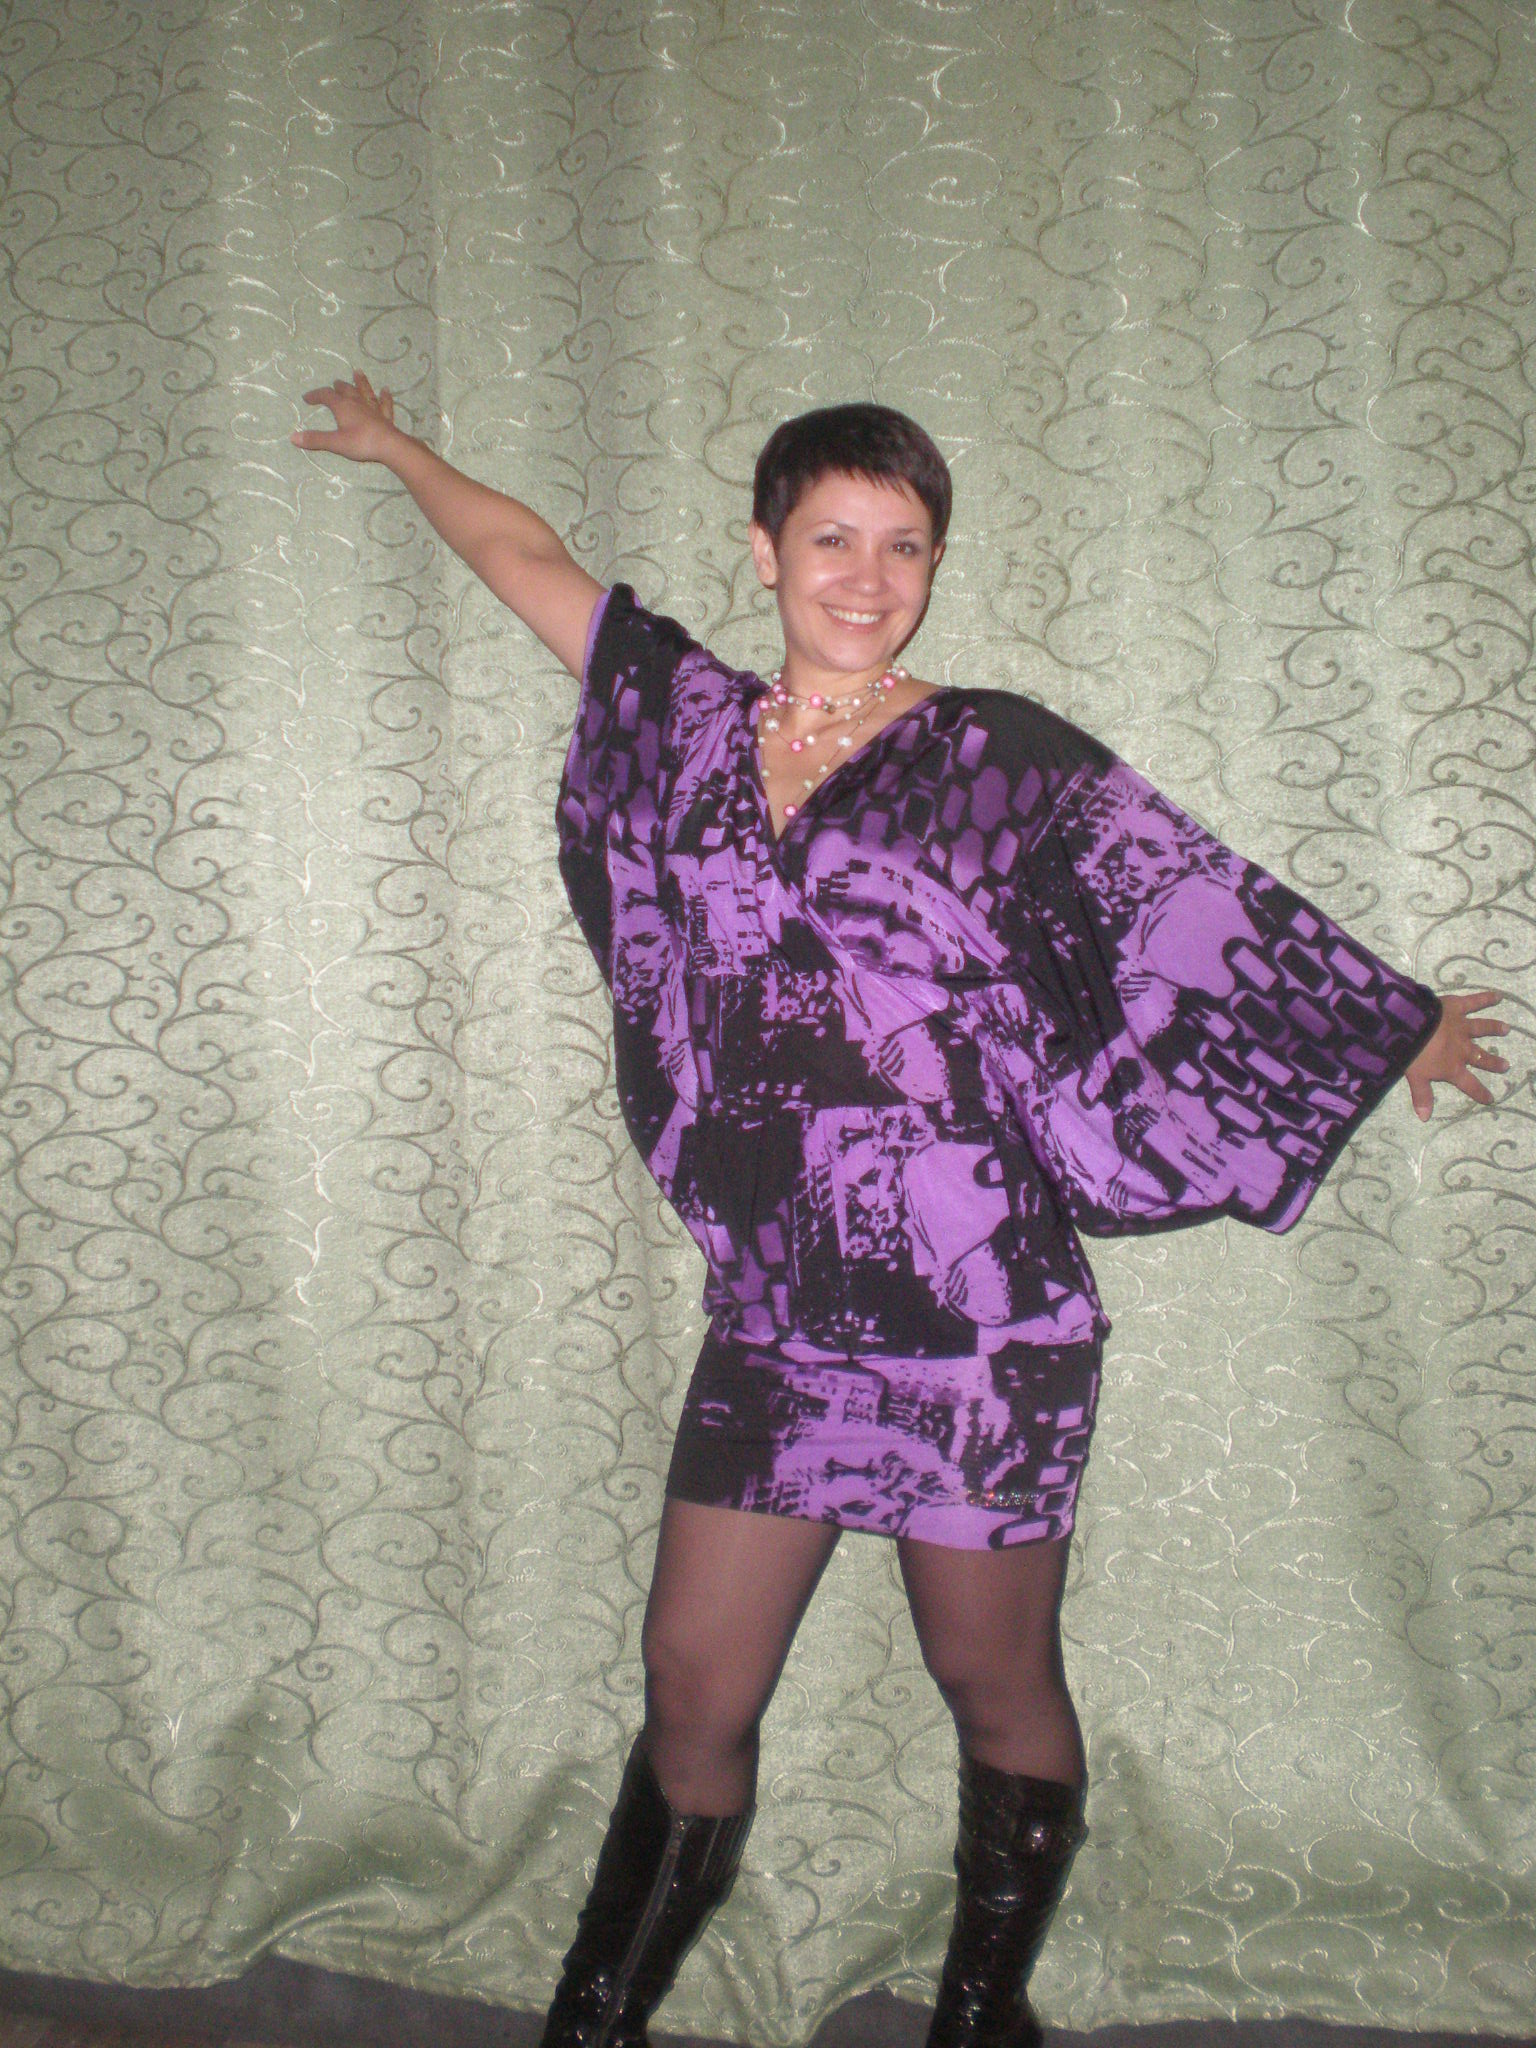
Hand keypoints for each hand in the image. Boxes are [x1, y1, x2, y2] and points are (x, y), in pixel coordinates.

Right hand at [291, 370, 401, 463]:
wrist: (389, 445)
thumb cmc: (361, 442)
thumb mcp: (335, 442)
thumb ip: (315, 439)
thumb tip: (293, 437)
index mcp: (342, 406)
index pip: (326, 395)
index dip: (315, 395)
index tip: (307, 398)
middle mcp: (357, 402)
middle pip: (346, 389)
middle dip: (338, 386)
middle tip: (334, 383)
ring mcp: (373, 408)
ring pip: (365, 391)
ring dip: (361, 382)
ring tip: (358, 372)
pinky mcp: (385, 416)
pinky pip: (385, 403)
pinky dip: (384, 397)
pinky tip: (386, 390)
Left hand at [1405, 989, 1509, 1120]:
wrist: (1410, 1026)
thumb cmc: (1412, 1054)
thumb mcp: (1415, 1077)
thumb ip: (1422, 1096)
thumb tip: (1424, 1118)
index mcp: (1452, 1067)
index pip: (1469, 1084)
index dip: (1480, 1092)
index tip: (1491, 1098)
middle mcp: (1462, 1048)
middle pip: (1481, 1058)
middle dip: (1493, 1062)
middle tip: (1506, 1065)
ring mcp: (1462, 1027)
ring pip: (1482, 1029)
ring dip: (1494, 1028)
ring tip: (1506, 1029)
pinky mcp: (1457, 1007)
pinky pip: (1474, 1002)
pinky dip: (1486, 998)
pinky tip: (1497, 995)